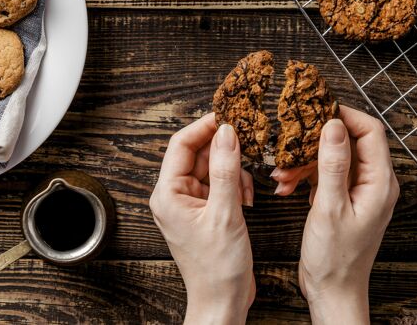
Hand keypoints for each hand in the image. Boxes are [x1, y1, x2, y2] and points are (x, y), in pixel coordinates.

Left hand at [150, 113, 255, 324]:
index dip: (205, 126)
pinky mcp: (206, 211)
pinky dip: (236, 185)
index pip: (181, 144)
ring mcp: (191, 203)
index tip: (229, 115)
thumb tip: (227, 132)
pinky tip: (248, 199)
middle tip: (249, 143)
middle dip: (225, 150)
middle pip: (199, 154)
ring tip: (247, 188)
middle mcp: (175, 195)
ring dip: (234, 171)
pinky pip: (220, 184)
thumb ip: (225, 170)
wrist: (223, 301)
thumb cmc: (217, 267)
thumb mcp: (225, 213)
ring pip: (213, 168)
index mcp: (168, 193)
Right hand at [274, 106, 397, 323]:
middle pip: (349, 141)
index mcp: (380, 182)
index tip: (316, 110)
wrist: (333, 292)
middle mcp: (374, 182)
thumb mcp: (330, 208)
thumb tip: (333, 125)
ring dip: (305, 161)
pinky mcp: (343, 198)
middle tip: (290, 140)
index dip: (344, 115)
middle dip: (316, 140)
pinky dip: (304, 176)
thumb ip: (333, 165)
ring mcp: (358, 190)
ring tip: (281, 173)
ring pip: (332, 157)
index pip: (370, 131)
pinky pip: (325, 174)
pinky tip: (285, 185)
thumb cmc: (336, 258)